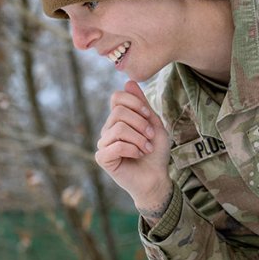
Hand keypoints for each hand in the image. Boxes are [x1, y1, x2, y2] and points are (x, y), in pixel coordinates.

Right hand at [95, 81, 172, 212]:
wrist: (156, 177)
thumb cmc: (156, 153)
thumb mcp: (153, 124)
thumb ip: (142, 105)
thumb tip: (128, 82)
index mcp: (118, 119)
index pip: (116, 97)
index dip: (134, 102)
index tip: (148, 116)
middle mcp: (107, 129)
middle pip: (119, 112)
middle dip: (140, 123)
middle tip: (150, 137)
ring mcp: (103, 144)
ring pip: (118, 128)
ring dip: (139, 138)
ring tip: (147, 148)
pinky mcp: (102, 158)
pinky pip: (115, 145)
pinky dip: (132, 149)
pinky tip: (138, 155)